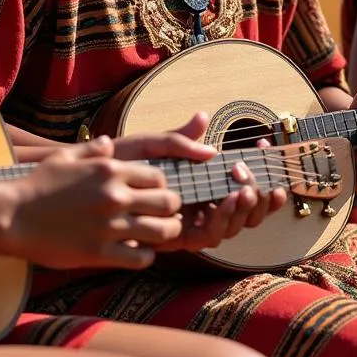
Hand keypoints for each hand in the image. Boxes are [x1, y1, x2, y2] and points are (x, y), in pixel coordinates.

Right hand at [4, 137, 183, 269]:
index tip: (156, 193)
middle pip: (167, 202)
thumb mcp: (64, 157)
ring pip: (161, 231)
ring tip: (161, 235)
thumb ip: (91, 149)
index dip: (162, 186)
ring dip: (166, 233)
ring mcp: (109, 225)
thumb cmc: (37, 185)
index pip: (158, 176)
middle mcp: (115, 195)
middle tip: (167, 215)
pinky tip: (138, 252)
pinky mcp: (100, 252)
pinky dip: (146, 256)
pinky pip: (141, 258)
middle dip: (172, 208)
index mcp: (109, 169)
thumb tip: (108, 143)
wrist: (12, 216)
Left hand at [114, 113, 284, 252]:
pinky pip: (208, 237)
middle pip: (244, 211)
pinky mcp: (177, 238)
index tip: (265, 147)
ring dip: (244, 209)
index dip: (260, 170)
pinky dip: (222, 220)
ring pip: (232, 228)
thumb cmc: (118, 163)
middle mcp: (199, 207)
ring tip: (244, 189)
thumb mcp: (151, 145)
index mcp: (200, 184)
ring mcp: (190, 223)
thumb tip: (202, 117)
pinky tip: (226, 201)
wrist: (91, 180)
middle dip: (257, 196)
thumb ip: (179, 136)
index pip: (240, 184)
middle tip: (252, 176)